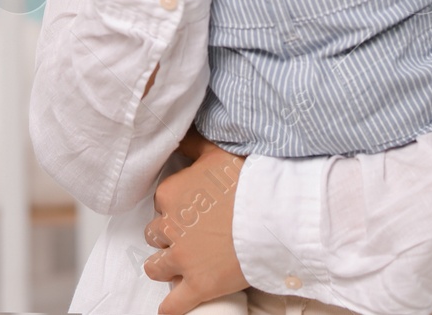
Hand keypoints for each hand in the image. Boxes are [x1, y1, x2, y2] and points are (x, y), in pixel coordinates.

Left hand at [144, 142, 248, 313]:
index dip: (175, 206)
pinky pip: (173, 303)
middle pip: (155, 235)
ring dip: (163, 266)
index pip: (161, 202)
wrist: (276, 214)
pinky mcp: (198, 285)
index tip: (189, 208)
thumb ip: (193, 144)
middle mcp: (170, 226)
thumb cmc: (251, 179)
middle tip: (189, 234)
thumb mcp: (218, 151)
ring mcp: (182, 258)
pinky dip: (171, 307)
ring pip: (157, 267)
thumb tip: (178, 134)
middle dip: (168, 236)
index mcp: (171, 193)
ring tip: (176, 266)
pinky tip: (170, 307)